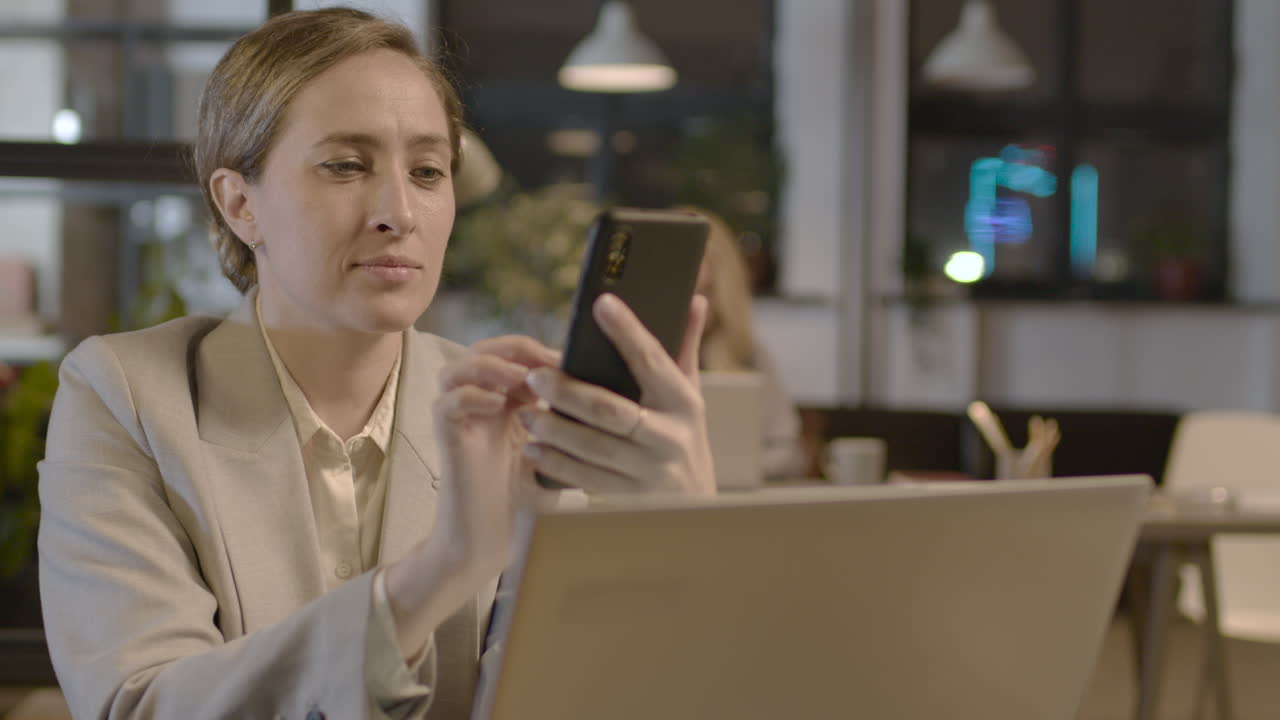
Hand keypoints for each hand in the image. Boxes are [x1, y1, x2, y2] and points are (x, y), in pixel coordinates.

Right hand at [428, 335, 559, 577]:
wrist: (490, 541)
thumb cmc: (524, 502)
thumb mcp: (555, 455)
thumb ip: (568, 427)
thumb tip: (608, 399)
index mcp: (505, 405)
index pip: (515, 357)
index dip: (541, 352)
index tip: (572, 359)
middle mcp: (479, 406)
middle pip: (484, 350)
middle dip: (516, 350)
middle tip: (545, 363)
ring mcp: (460, 420)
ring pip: (458, 368)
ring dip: (490, 366)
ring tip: (520, 379)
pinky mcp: (446, 438)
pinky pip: (447, 402)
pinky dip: (471, 395)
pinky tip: (498, 405)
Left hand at [519, 293, 715, 495]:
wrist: (697, 506)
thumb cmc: (683, 436)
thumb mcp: (689, 395)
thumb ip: (685, 347)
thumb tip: (693, 300)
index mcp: (683, 403)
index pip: (653, 360)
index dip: (628, 331)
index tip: (601, 304)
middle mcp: (669, 437)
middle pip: (612, 410)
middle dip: (569, 392)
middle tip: (535, 377)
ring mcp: (650, 471)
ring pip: (594, 447)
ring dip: (555, 429)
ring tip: (526, 413)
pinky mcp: (630, 498)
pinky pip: (587, 480)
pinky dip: (557, 464)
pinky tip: (534, 450)